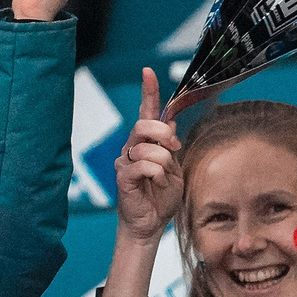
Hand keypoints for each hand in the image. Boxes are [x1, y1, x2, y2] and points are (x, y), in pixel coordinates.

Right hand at [115, 70, 185, 239]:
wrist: (150, 224)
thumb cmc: (161, 197)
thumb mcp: (174, 168)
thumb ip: (169, 146)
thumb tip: (169, 122)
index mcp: (146, 143)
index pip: (147, 112)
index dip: (148, 91)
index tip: (148, 72)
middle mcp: (132, 148)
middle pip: (144, 125)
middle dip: (162, 133)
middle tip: (174, 147)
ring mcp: (124, 162)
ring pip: (147, 147)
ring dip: (163, 163)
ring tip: (162, 178)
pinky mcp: (122, 177)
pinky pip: (143, 165)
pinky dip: (156, 175)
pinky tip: (154, 185)